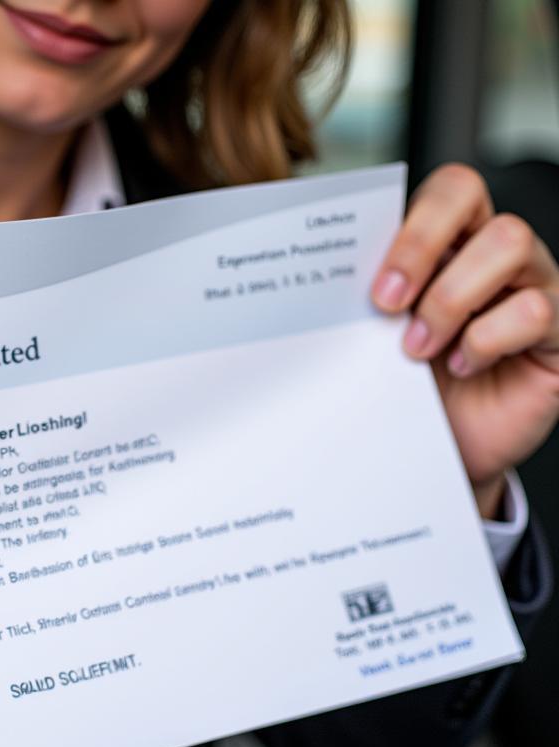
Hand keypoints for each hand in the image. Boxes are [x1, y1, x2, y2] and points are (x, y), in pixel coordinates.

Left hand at [372, 163, 558, 517]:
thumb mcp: (379, 342)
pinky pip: (534, 310)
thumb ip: (367, 306)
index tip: (371, 284)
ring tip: (418, 349)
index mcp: (448, 243)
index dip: (409, 224)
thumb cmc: (412, 389)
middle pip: (470, 193)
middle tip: (385, 306)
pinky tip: (465, 366)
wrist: (441, 449)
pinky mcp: (556, 331)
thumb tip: (320, 286)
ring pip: (509, 242)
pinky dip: (487, 340)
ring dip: (449, 299)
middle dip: (417, 247)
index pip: (444, 189)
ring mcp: (532, 284)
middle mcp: (491, 253)